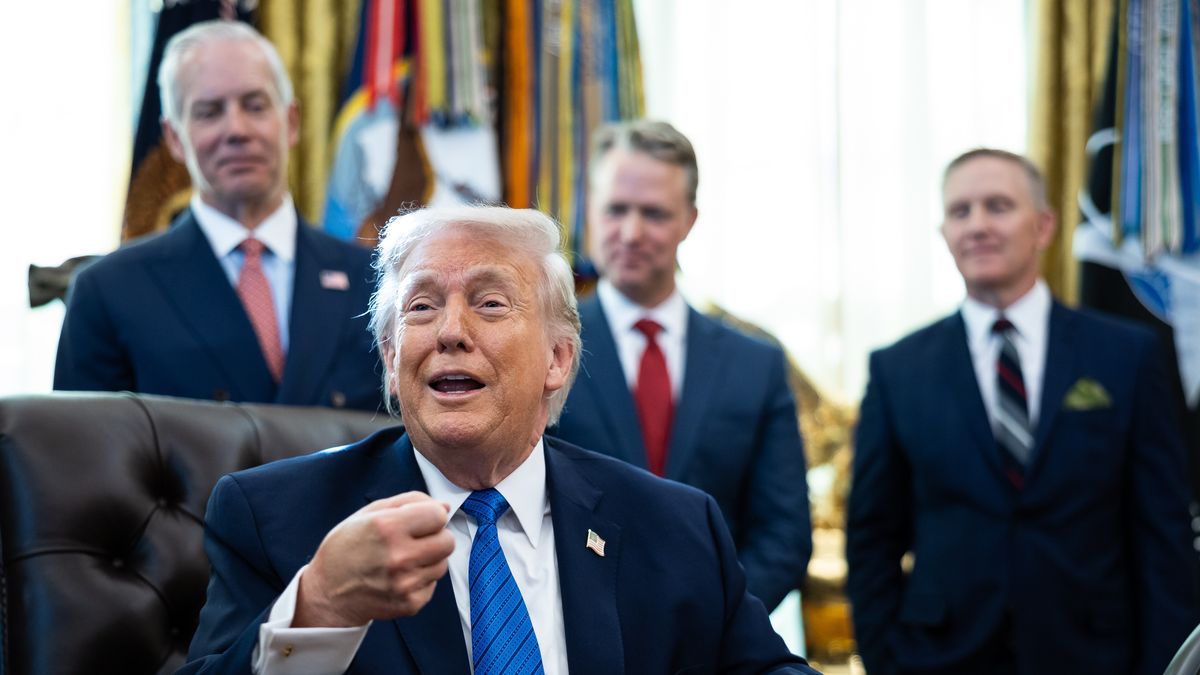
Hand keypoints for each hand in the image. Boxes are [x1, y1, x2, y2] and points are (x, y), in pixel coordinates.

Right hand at [294, 491, 453, 626]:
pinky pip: (433, 584)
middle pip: (448, 541)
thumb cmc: (346, 549)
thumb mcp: (368, 513)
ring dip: (429, 559)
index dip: (432, 515)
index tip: (422, 519)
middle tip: (416, 539)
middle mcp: (399, 556)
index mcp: (388, 527)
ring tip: (404, 559)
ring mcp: (405, 583)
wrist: (327, 593)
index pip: (438, 515)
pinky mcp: (409, 603)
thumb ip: (409, 502)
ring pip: (443, 564)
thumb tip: (444, 506)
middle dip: (436, 537)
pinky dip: (421, 579)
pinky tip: (401, 576)